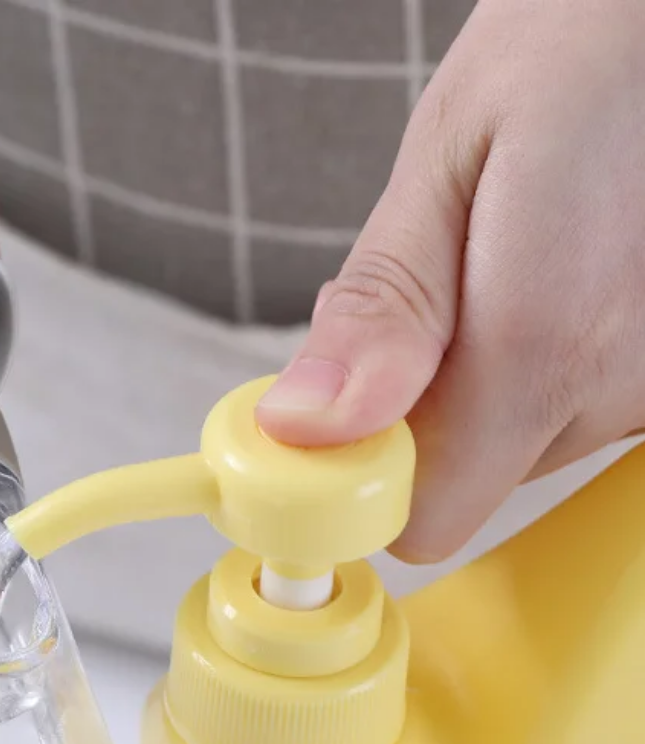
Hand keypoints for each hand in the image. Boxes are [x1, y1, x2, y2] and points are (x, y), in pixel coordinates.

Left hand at [256, 0, 644, 562]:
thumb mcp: (447, 159)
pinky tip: (555, 280)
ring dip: (481, 382)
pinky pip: (571, 411)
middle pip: (464, 479)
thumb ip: (382, 309)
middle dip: (416, 409)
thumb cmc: (577, 50)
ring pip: (517, 444)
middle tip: (427, 298)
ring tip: (503, 267)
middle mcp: (622, 388)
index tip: (328, 430)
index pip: (424, 518)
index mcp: (546, 346)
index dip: (361, 480)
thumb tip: (305, 426)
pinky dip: (539, 367)